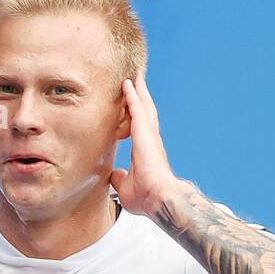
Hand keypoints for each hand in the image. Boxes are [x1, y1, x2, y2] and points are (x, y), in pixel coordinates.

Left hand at [109, 70, 182, 215]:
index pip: (140, 128)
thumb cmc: (147, 198)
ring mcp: (150, 135)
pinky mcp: (145, 133)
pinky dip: (132, 95)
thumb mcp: (126, 187)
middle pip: (145, 112)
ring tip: (134, 75)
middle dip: (141, 96)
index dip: (137, 115)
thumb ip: (120, 178)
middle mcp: (150, 140)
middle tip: (136, 81)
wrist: (158, 198)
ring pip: (143, 106)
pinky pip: (137, 108)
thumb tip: (115, 174)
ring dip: (138, 90)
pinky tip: (127, 83)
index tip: (132, 104)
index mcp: (146, 151)